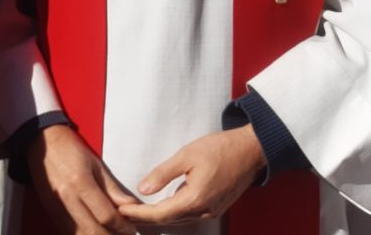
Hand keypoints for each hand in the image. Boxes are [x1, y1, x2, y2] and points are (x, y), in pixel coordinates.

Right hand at [27, 124, 137, 234]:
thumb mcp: (95, 163)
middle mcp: (67, 199)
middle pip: (93, 232)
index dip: (122, 226)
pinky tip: (94, 230)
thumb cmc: (71, 150)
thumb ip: (112, 188)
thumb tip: (131, 206)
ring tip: (110, 232)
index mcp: (80, 182)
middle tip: (124, 233)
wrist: (42, 143)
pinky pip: (70, 233)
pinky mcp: (51, 213)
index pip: (106, 215)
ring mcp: (57, 208)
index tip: (131, 227)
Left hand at [119, 126, 264, 225]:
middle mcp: (204, 211)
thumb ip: (163, 173)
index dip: (138, 213)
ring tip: (136, 210)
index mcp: (195, 199)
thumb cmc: (219, 149)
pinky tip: (159, 207)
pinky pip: (188, 216)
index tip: (120, 209)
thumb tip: (142, 189)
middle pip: (168, 221)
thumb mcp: (186, 155)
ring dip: (157, 217)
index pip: (160, 214)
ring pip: (178, 221)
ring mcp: (211, 212)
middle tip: (122, 211)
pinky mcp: (215, 208)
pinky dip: (171, 213)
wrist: (249, 151)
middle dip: (144, 218)